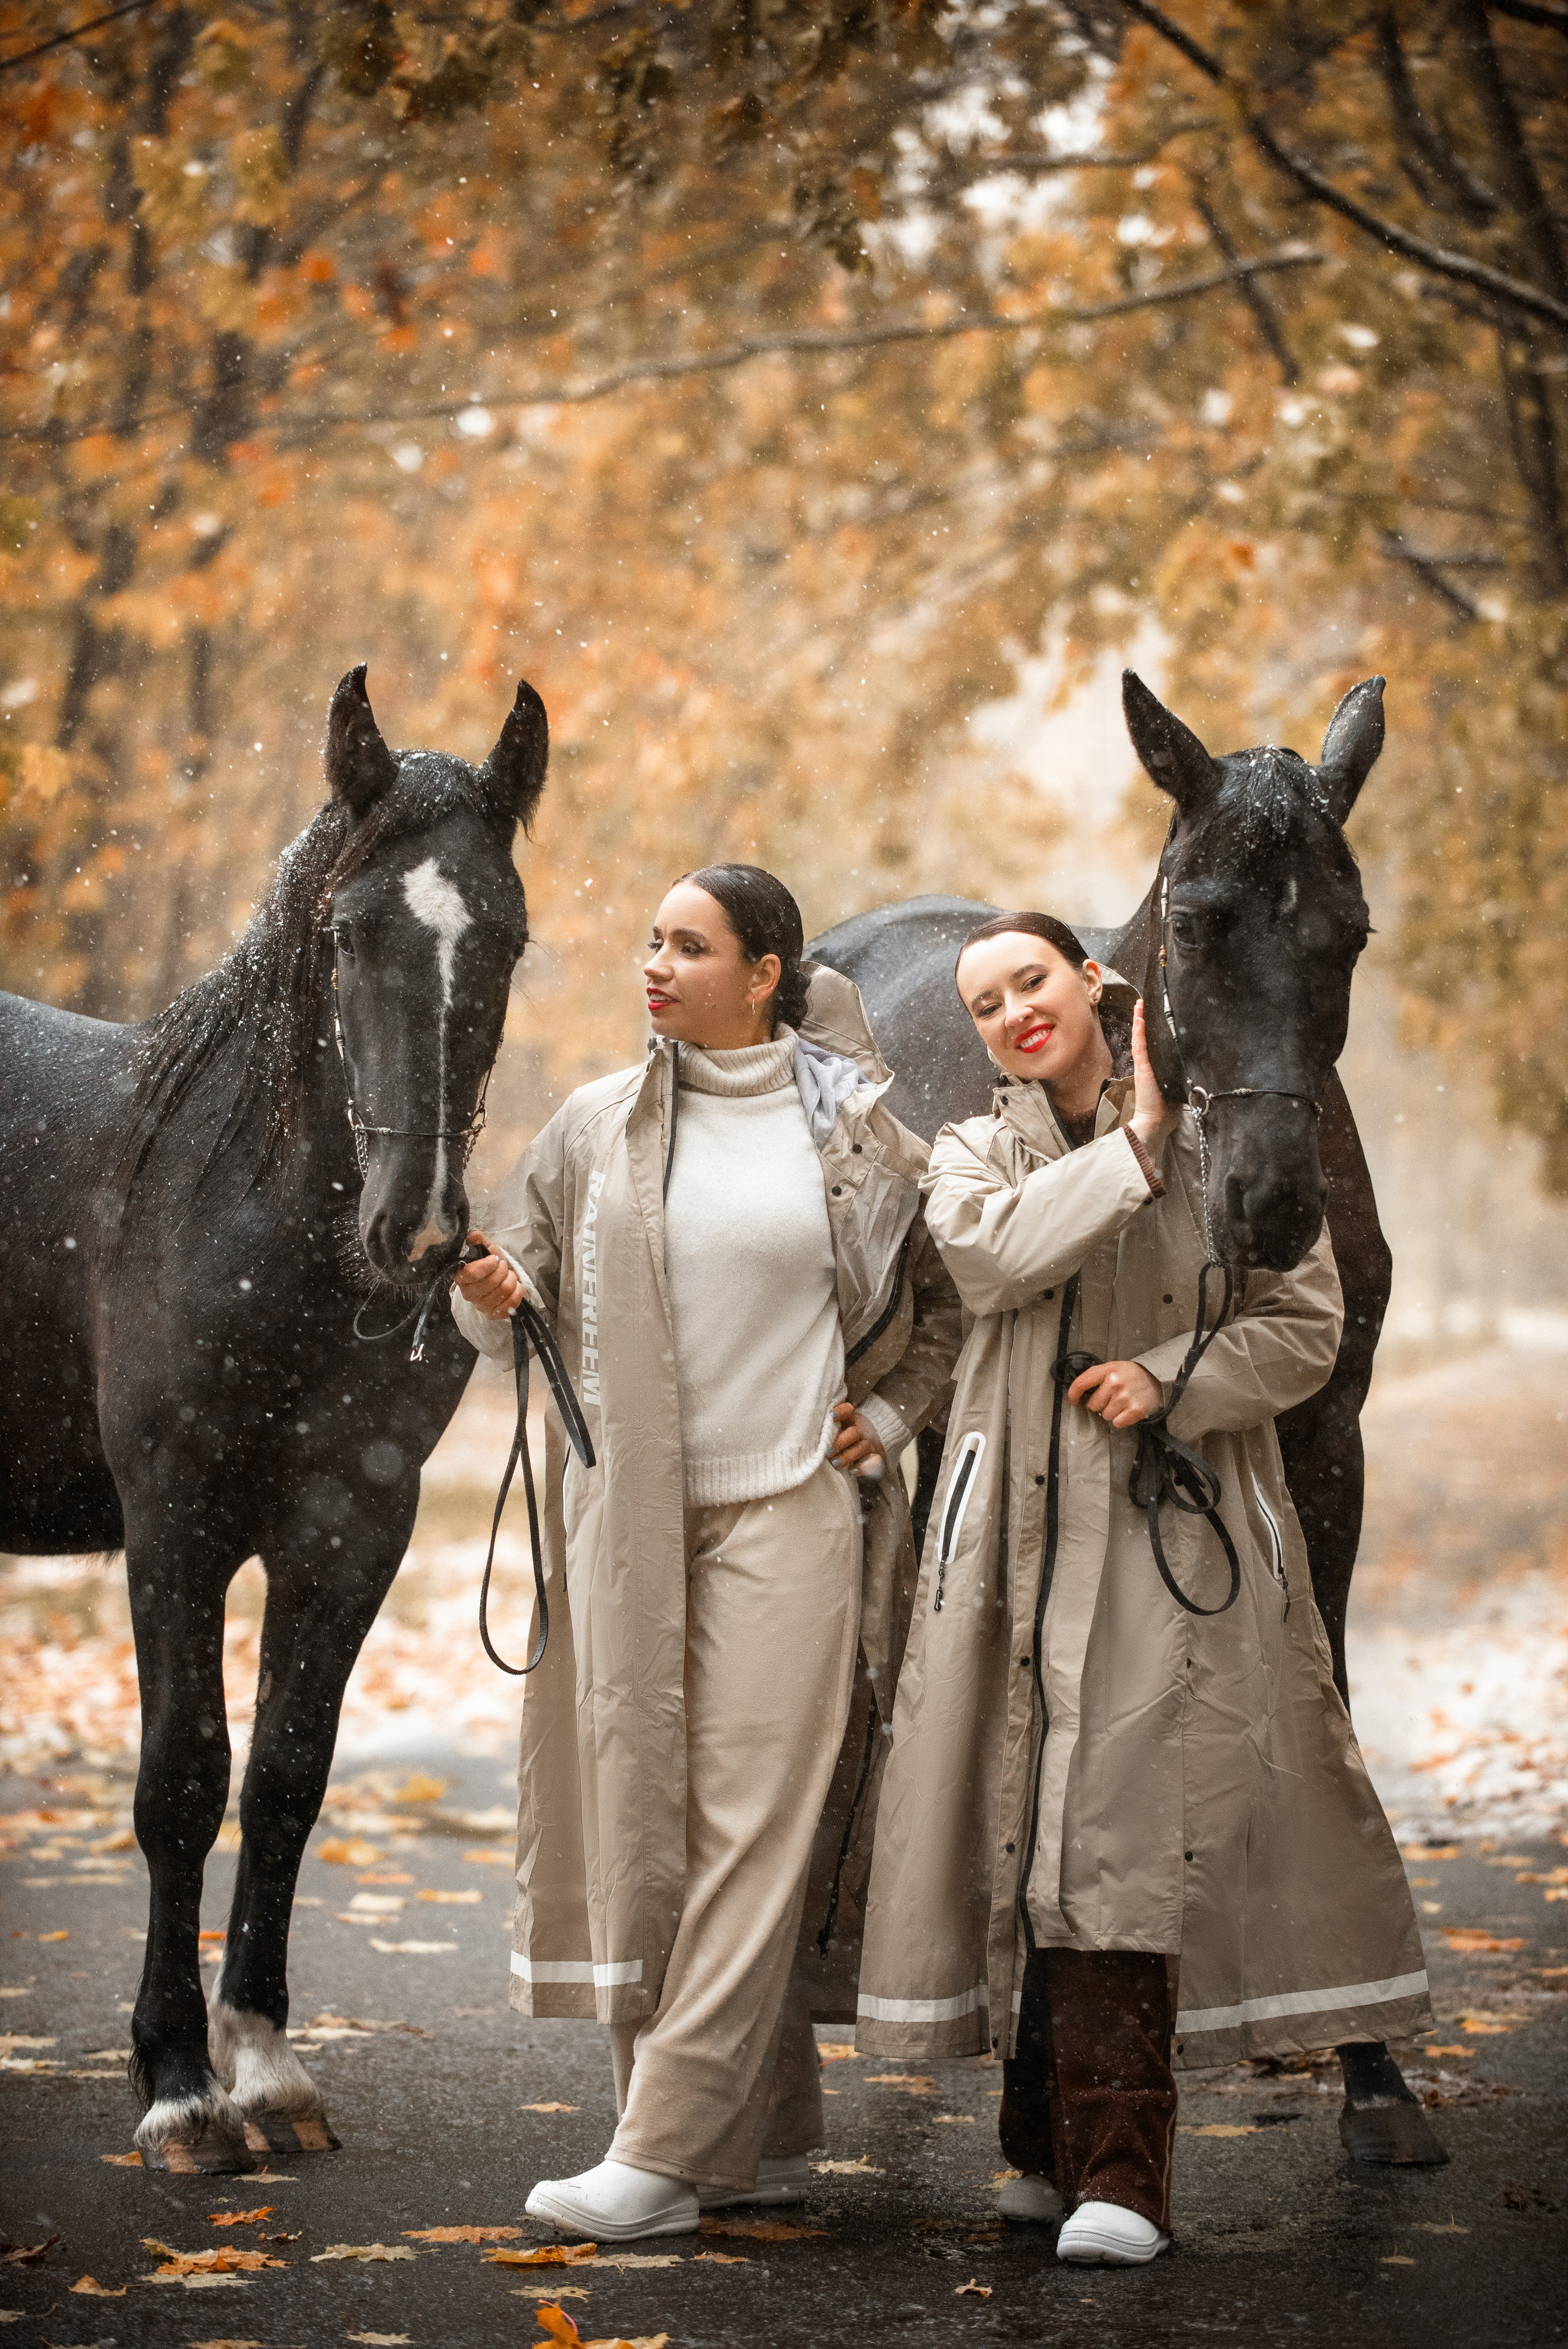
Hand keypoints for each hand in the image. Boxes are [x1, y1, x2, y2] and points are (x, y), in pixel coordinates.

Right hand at [453, 1228, 524, 1320]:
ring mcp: (480, 1306)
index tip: (496, 1259)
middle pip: (489, 1284)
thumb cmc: (491, 1262)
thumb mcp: (485, 1248)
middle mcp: (468, 1293)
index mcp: (461, 1276)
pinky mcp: (492, 1314)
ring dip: (511, 1281)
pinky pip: (508, 1307)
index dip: (487, 1265)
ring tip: (510, 1276)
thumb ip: (478, 1240)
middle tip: (504, 1267)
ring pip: (502, 1293)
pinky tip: (515, 1287)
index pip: (471, 1273)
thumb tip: (474, 1235)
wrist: (499, 1276)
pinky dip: (517, 1294)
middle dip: (502, 1271)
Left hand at [831, 1399, 885, 1478]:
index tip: (831, 1416)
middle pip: (853, 1433)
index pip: (848, 1410)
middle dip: (839, 1442)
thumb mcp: (842, 1425)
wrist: (874, 1439)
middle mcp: (862, 1429)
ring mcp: (869, 1442)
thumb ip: (829, 1426)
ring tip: (835, 1463)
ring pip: (861, 1448)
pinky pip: (874, 1461)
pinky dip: (863, 1467)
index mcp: (852, 1418)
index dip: (841, 1412)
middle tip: (826, 1452)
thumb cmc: (848, 1432)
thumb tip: (808, 1432)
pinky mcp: (876, 1455)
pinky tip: (852, 1471)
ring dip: (847, 1456)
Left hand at [1067, 1358, 1162, 1428]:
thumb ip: (1096, 1376)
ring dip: (1111, 1412)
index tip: (1074, 1401)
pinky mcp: (1135, 1410)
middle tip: (1111, 1398)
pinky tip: (1128, 1410)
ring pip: (1105, 1415)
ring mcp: (1125, 1397)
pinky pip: (1117, 1423)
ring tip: (1122, 1402)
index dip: (1073, 1395)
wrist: (1157, 1379)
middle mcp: (1115, 1383)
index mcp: (1108, 1370)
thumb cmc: (1131, 1375)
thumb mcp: (1113, 1367)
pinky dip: (1121, 1419)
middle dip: (1099, 1404)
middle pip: (1093, 1405)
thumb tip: (1078, 1392)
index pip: (1081, 1384)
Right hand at [1130, 999, 1180, 1154]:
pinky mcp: (1142, 1070)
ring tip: (1138, 1005)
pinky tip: (1139, 1019)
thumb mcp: (1178, 1088)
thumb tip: (1198, 1070)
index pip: (1152, 1046)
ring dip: (1139, 1020)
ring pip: (1139, 1039)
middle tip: (1142, 1004)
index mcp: (1155, 1070)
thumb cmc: (1167, 1111)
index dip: (1150, 1031)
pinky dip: (1139, 1033)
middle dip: (1142, 1020)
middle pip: (1143, 1038)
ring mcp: (1143, 1066)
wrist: (1156, 1123)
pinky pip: (1140, 1047)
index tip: (1151, 1016)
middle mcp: (1147, 1066)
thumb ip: (1182, 1078)